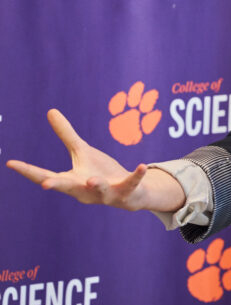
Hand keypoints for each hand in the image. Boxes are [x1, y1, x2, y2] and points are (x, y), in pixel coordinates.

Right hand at [5, 109, 185, 212]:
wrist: (128, 193)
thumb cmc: (99, 171)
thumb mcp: (82, 151)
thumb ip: (66, 134)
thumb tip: (50, 111)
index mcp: (71, 181)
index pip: (45, 175)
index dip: (28, 170)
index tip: (10, 163)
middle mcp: (85, 189)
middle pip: (68, 187)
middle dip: (58, 185)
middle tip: (45, 184)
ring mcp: (106, 193)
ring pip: (100, 190)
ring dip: (96, 185)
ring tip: (92, 179)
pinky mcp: (126, 190)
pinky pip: (132, 183)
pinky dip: (137, 175)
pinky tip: (142, 165)